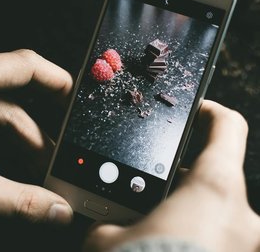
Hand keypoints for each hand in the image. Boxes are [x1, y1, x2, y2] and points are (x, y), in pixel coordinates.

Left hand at [0, 49, 73, 223]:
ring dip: (20, 143)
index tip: (76, 96)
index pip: (27, 66)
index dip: (57, 79)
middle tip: (58, 157)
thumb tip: (55, 211)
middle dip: (41, 132)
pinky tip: (8, 170)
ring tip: (39, 170)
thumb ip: (15, 200)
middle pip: (16, 101)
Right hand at [84, 100, 259, 251]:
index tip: (196, 110)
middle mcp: (241, 217)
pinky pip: (220, 236)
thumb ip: (111, 218)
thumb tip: (105, 218)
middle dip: (186, 173)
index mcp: (213, 190)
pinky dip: (196, 232)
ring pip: (219, 209)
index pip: (228, 127)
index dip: (210, 111)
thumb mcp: (110, 237)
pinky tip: (168, 240)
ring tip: (158, 215)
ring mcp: (243, 245)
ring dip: (189, 207)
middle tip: (159, 180)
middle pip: (219, 171)